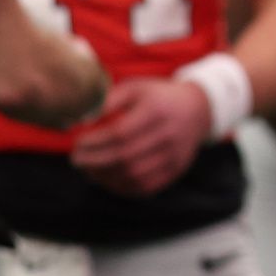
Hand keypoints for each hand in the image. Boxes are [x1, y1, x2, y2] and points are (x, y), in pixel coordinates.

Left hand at [70, 77, 211, 196]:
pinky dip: (121, 187)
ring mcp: (174, 155)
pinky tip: (107, 178)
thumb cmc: (158, 97)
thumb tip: (81, 120)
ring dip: (104, 177)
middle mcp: (169, 134)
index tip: (78, 143)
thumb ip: (108, 100)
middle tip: (76, 160)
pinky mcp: (176, 170)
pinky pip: (145, 187)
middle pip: (125, 156)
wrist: (198, 109)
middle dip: (94, 161)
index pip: (120, 133)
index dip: (94, 142)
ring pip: (133, 175)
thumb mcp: (136, 88)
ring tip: (89, 170)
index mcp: (157, 110)